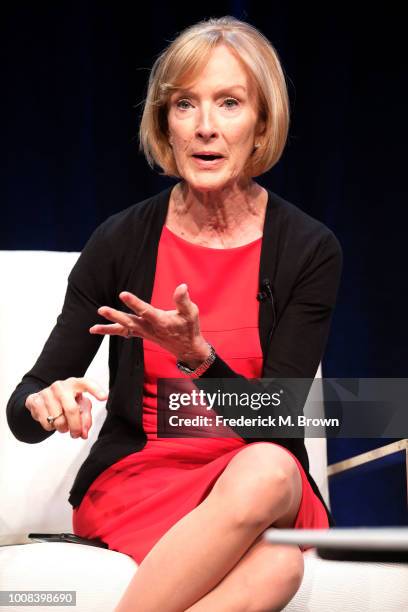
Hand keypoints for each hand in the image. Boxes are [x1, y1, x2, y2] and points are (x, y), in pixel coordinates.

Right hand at [25, 377, 107, 438]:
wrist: (43, 398)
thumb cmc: (67, 402)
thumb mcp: (80, 407)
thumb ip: (86, 419)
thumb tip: (84, 434)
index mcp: (75, 383)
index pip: (87, 384)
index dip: (96, 390)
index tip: (104, 397)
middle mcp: (61, 385)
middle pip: (72, 410)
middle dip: (76, 426)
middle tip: (76, 434)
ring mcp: (46, 392)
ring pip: (58, 420)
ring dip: (62, 428)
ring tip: (62, 424)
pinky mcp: (34, 400)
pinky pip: (46, 423)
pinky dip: (50, 427)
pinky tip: (51, 420)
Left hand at [90, 283, 209, 364]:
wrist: (187, 348)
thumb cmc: (189, 328)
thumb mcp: (191, 313)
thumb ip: (184, 300)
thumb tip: (182, 286)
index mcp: (161, 322)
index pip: (146, 311)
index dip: (135, 303)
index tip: (123, 294)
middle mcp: (150, 329)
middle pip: (130, 322)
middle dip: (115, 316)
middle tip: (102, 310)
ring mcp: (144, 333)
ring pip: (124, 329)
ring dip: (108, 328)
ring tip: (93, 328)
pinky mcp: (142, 334)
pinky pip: (124, 333)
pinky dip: (112, 331)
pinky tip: (98, 329)